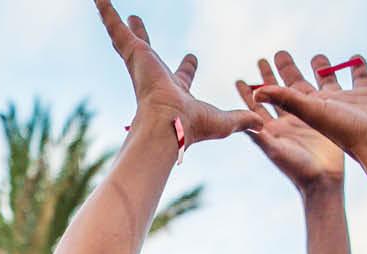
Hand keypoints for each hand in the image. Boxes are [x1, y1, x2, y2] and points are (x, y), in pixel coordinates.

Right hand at [94, 0, 259, 144]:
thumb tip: (261, 126)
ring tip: (104, 3)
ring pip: (124, 38)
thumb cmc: (193, 128)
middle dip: (142, 37)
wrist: (169, 126)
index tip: (193, 58)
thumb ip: (241, 120)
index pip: (182, 75)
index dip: (188, 67)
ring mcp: (141, 64)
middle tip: (137, 21)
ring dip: (115, 21)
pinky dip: (106, 12)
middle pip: (147, 51)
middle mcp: (154, 76)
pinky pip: (115, 29)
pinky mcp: (133, 54)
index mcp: (174, 90)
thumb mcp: (224, 122)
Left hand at [236, 54, 346, 190]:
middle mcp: (289, 121)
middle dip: (269, 76)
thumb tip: (243, 120)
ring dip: (294, 73)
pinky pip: (325, 90)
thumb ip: (260, 136)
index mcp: (273, 129)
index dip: (247, 93)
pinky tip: (326, 64)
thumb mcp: (276, 150)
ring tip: (289, 57)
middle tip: (263, 58)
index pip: (256, 107)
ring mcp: (308, 118)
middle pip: (277, 93)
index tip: (239, 79)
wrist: (325, 180)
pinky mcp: (328, 115)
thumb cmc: (298, 169)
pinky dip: (325, 76)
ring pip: (299, 89)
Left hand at [252, 51, 366, 163]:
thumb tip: (257, 90)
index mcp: (320, 107)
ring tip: (353, 56)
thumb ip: (284, 99)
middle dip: (316, 69)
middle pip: (324, 83)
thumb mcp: (310, 114)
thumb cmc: (346, 134)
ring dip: (357, 70)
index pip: (294, 87)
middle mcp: (341, 104)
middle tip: (313, 56)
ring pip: (360, 82)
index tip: (271, 58)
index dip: (281, 73)